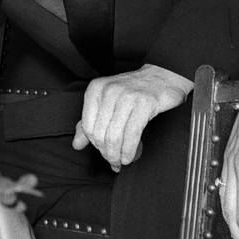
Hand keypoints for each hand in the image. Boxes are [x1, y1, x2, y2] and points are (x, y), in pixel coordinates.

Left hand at [72, 65, 191, 171]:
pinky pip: (132, 134)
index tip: (102, 152)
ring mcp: (126, 96)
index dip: (94, 144)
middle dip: (105, 152)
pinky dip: (129, 150)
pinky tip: (129, 157)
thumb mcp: (106, 102)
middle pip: (100, 133)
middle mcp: (108, 91)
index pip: (87, 125)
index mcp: (95, 89)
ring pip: (114, 135)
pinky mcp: (144, 103)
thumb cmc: (132, 91)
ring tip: (120, 162)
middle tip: (112, 161)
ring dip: (116, 155)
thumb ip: (89, 122)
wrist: (161, 77)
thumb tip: (77, 144)